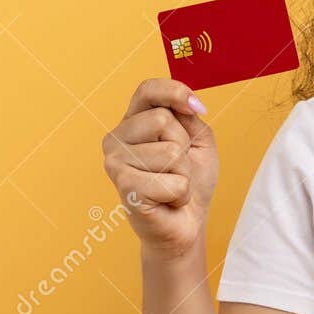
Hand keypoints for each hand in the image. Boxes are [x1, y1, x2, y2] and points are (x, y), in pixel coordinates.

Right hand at [101, 79, 218, 259]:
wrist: (186, 223)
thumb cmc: (190, 180)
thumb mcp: (197, 139)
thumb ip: (188, 115)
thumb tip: (188, 102)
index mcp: (133, 121)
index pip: (148, 89)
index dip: (175, 92)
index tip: (197, 109)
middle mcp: (116, 138)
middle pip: (163, 120)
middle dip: (184, 147)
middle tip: (177, 168)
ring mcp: (115, 163)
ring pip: (171, 152)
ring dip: (184, 174)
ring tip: (171, 185)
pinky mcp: (124, 187)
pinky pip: (171, 181)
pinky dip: (180, 193)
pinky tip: (167, 201)